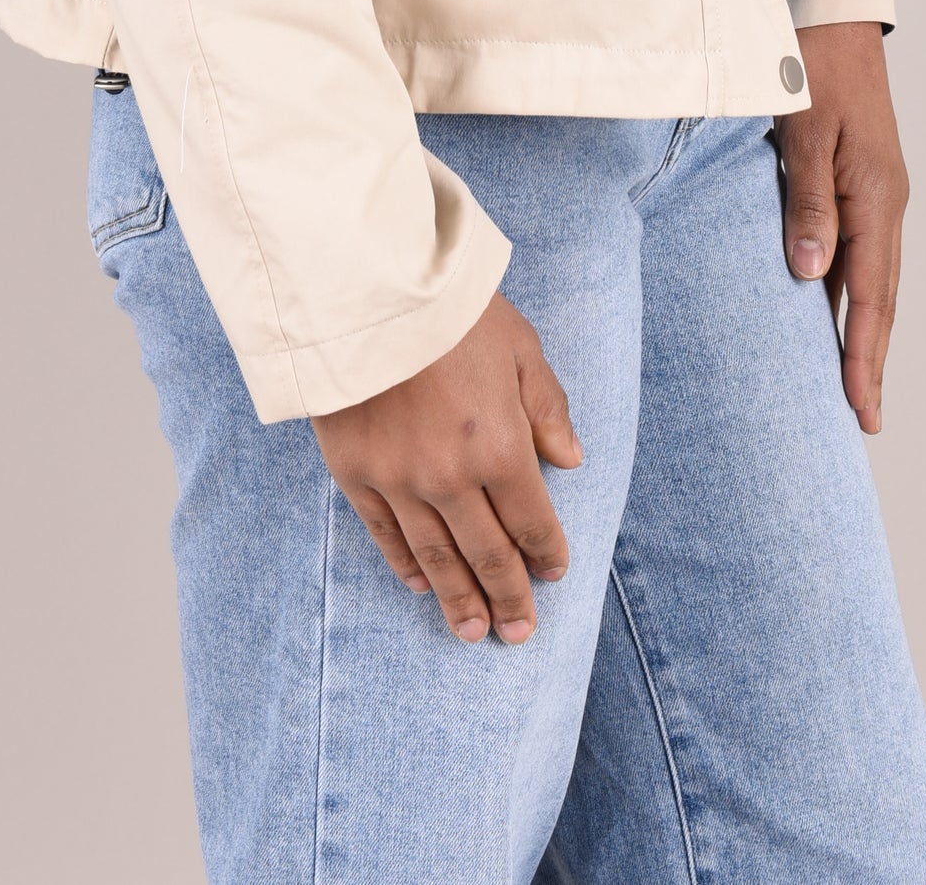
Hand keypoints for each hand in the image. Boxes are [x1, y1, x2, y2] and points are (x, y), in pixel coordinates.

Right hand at [312, 291, 582, 643]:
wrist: (366, 292)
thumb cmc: (452, 311)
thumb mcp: (520, 347)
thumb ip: (546, 408)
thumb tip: (570, 459)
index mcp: (500, 447)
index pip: (530, 519)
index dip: (546, 551)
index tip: (554, 573)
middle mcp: (452, 478)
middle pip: (486, 552)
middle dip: (508, 595)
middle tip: (519, 634)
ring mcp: (399, 481)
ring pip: (436, 557)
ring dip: (459, 599)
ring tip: (474, 633)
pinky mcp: (355, 473)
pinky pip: (386, 535)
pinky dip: (407, 565)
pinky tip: (422, 586)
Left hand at [772, 18, 908, 432]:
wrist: (834, 15)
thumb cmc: (813, 65)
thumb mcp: (804, 131)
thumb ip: (808, 203)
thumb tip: (809, 275)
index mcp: (876, 195)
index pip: (870, 294)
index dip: (863, 355)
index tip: (860, 409)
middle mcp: (885, 201)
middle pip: (881, 297)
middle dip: (871, 359)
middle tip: (864, 419)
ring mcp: (878, 192)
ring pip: (872, 277)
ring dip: (863, 330)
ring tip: (852, 382)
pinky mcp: (863, 181)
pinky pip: (861, 250)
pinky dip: (850, 291)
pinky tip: (832, 310)